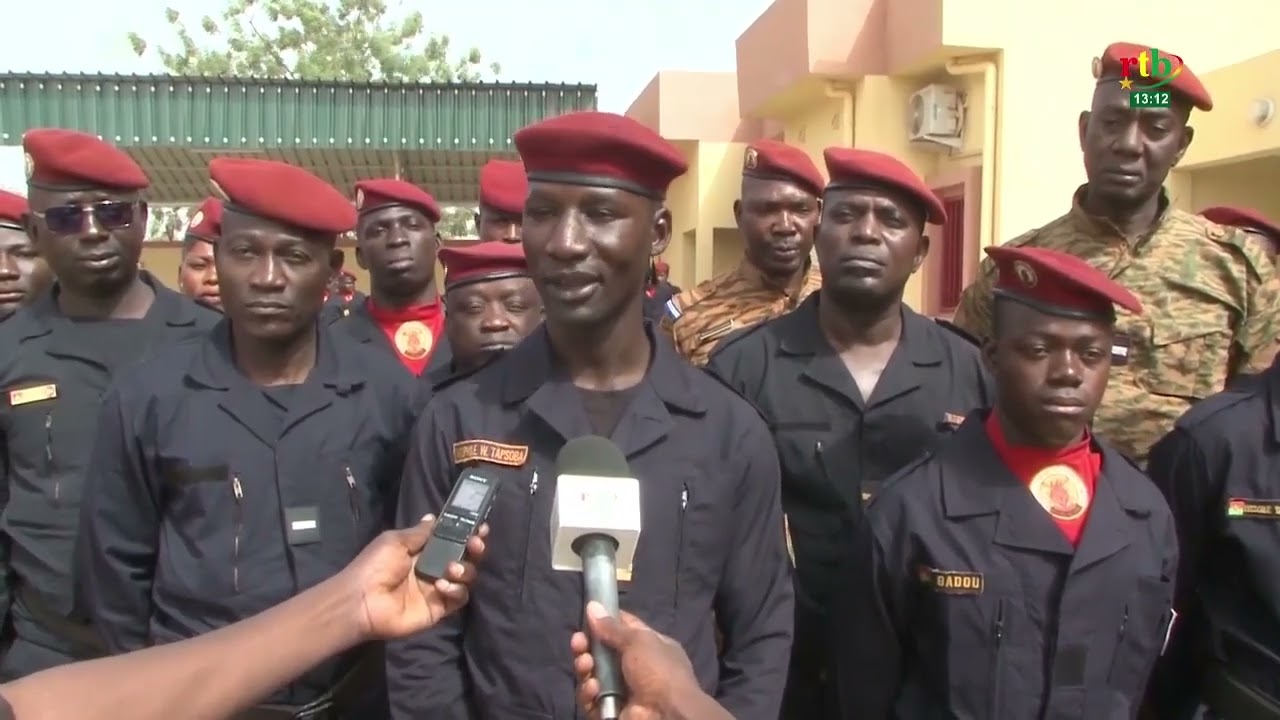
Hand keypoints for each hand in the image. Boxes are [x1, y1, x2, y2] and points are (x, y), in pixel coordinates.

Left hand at [345, 515, 487, 639]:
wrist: (361, 601)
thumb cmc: (374, 566)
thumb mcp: (395, 541)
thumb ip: (420, 532)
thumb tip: (434, 517)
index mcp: (424, 550)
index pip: (453, 539)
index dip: (468, 532)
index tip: (479, 526)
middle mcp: (435, 568)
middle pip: (466, 557)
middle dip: (475, 548)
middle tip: (475, 543)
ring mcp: (438, 589)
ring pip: (467, 577)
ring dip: (466, 569)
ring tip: (451, 568)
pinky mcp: (439, 608)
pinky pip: (460, 598)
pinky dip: (456, 590)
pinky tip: (441, 586)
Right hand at [572, 602, 698, 718]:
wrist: (667, 713)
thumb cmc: (658, 670)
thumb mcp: (639, 641)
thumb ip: (613, 627)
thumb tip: (592, 607)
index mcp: (649, 647)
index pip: (623, 629)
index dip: (606, 621)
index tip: (588, 616)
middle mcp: (635, 668)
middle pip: (602, 653)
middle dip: (587, 646)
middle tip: (578, 642)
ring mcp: (621, 690)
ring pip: (593, 675)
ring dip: (585, 668)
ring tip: (585, 664)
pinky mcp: (609, 710)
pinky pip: (591, 699)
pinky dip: (588, 693)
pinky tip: (593, 687)